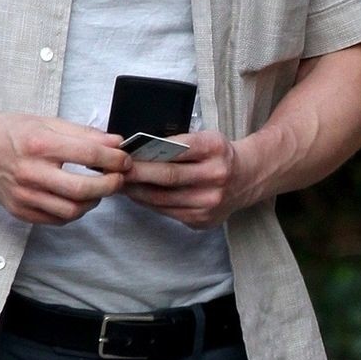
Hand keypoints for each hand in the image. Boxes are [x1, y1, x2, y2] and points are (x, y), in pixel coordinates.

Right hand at [0, 114, 130, 224]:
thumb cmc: (14, 133)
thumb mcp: (49, 123)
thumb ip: (85, 135)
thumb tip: (116, 144)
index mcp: (39, 144)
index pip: (88, 155)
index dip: (114, 159)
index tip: (124, 160)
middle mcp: (30, 172)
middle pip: (82, 189)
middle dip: (109, 185)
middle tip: (118, 179)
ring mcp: (24, 195)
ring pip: (71, 210)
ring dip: (93, 202)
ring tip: (98, 190)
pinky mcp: (20, 211)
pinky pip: (56, 220)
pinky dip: (74, 212)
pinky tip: (77, 199)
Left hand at [120, 129, 253, 227]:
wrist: (247, 179)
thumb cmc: (218, 155)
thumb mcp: (206, 138)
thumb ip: (178, 143)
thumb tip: (137, 151)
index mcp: (214, 149)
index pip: (176, 149)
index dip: (147, 152)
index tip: (124, 153)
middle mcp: (215, 177)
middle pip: (167, 176)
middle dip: (136, 173)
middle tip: (113, 169)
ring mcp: (209, 203)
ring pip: (163, 199)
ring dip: (137, 192)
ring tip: (119, 183)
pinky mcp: (202, 220)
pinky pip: (168, 212)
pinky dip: (149, 203)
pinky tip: (137, 195)